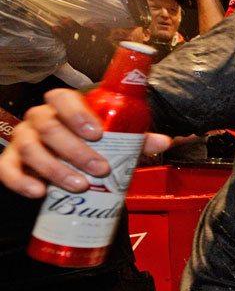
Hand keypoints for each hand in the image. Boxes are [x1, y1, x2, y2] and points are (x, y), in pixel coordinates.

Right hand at [0, 89, 170, 198]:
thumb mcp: (115, 141)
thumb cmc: (91, 146)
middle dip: (75, 149)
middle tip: (100, 168)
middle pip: (49, 126)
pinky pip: (7, 170)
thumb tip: (164, 142)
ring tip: (80, 185)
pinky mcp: (11, 163)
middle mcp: (40, 120)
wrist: (66, 165)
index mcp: (63, 107)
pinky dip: (21, 181)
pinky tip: (39, 192)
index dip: (77, 113)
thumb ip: (135, 140)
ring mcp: (23, 140)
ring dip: (55, 168)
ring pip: (29, 148)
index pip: (62, 98)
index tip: (98, 133)